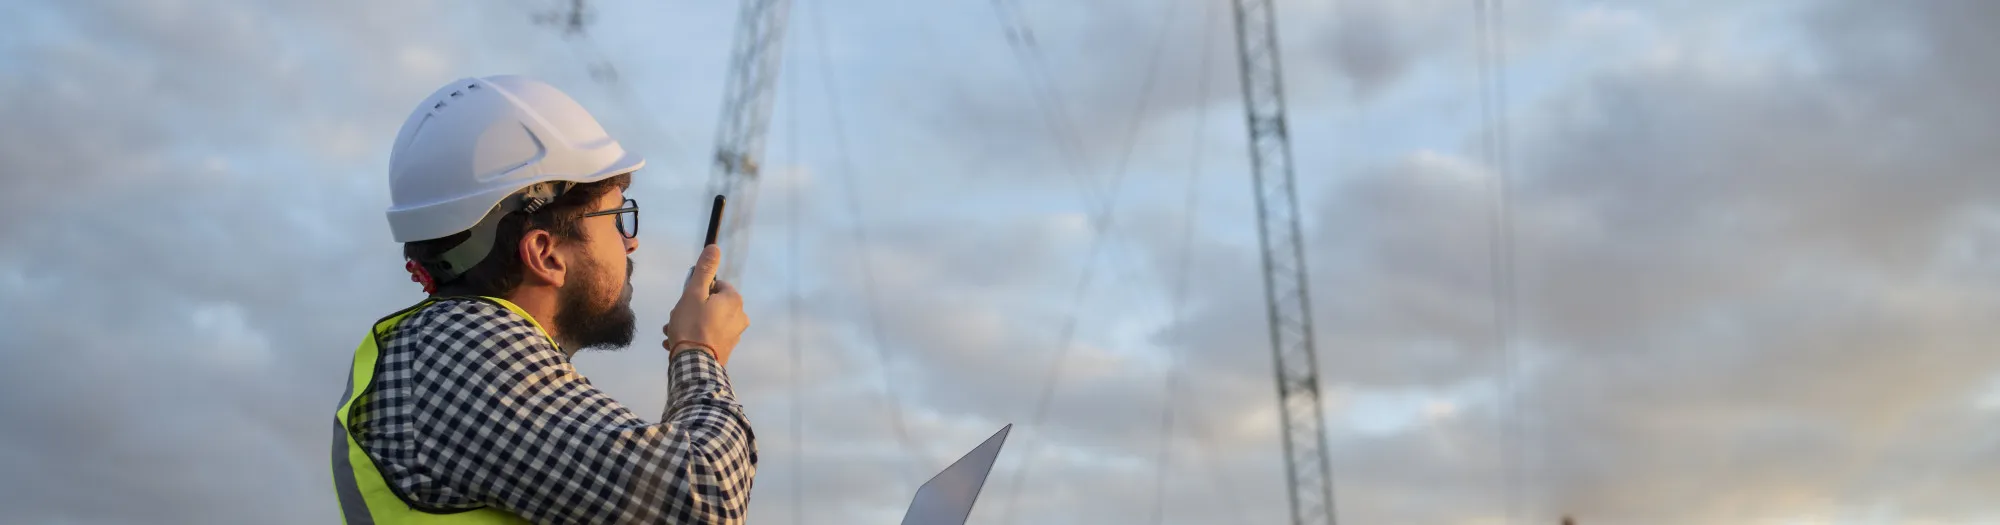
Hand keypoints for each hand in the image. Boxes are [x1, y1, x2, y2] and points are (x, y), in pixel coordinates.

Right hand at [663, 244, 747, 364]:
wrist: (694, 365)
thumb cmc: (692, 325)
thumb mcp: (694, 293)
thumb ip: (704, 270)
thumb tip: (714, 247)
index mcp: (735, 300)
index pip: (715, 285)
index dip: (697, 290)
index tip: (685, 300)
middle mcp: (740, 317)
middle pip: (710, 304)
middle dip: (689, 310)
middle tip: (675, 319)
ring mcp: (734, 335)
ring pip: (706, 321)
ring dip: (687, 324)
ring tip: (672, 333)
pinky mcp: (725, 350)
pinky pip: (706, 337)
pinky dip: (692, 337)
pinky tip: (676, 344)